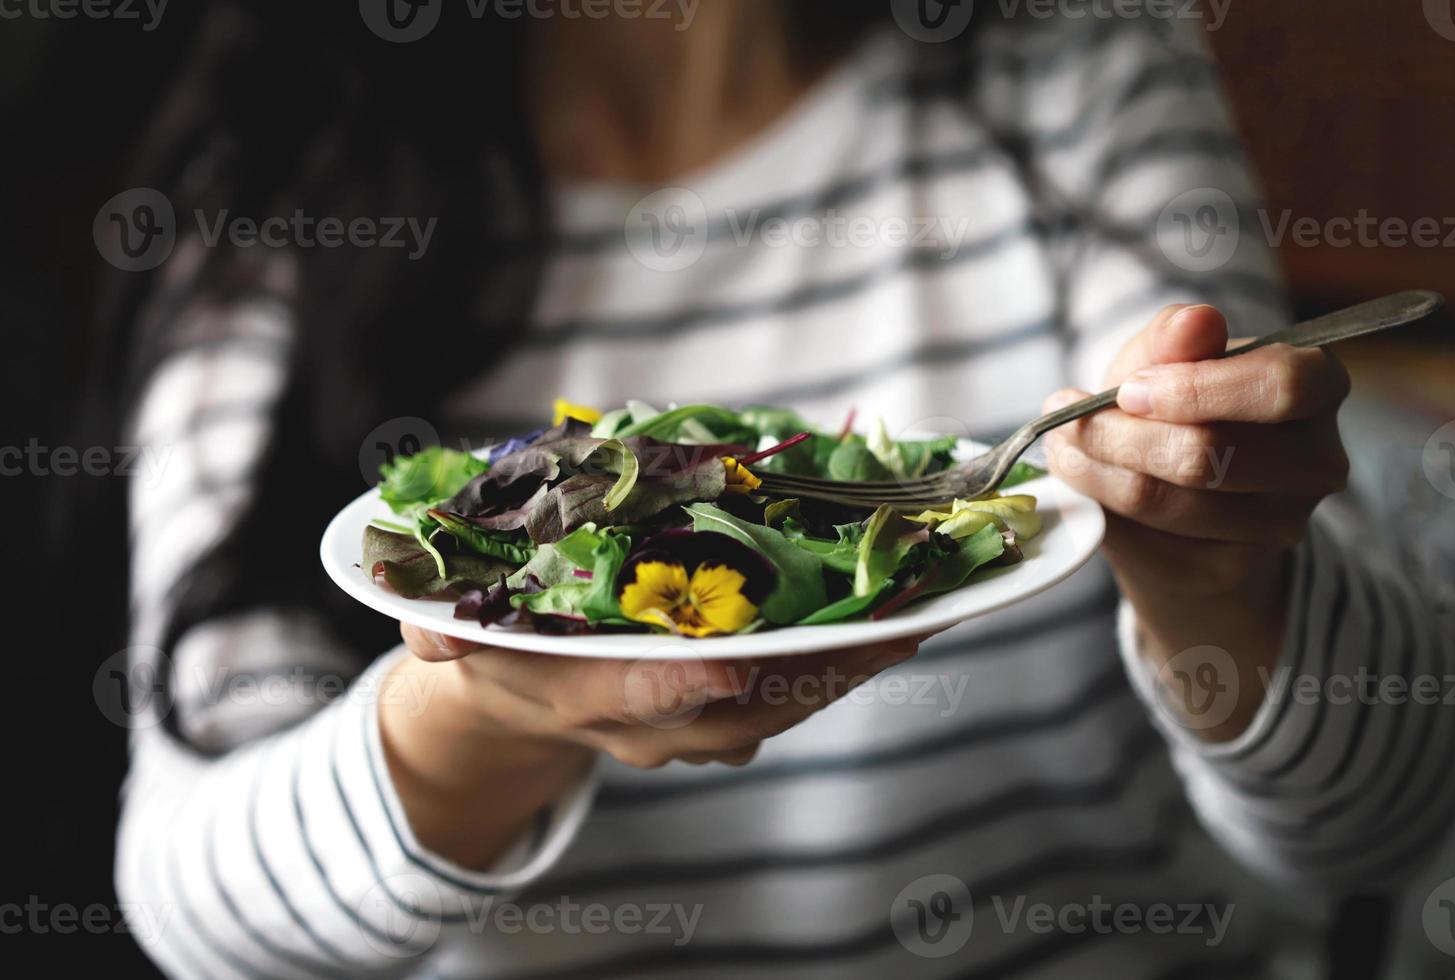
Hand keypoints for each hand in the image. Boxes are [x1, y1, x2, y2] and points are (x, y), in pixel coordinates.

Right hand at [380, 625, 918, 864]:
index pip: (634, 698)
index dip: (678, 686)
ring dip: (851, 667)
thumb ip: (438, 629)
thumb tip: (428, 624)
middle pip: (743, 707)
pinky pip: (802, 693)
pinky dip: (850, 662)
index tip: (726, 665)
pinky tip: (902, 618)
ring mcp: (700, 725)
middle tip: (880, 626)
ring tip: (918, 614)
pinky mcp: (737, 711)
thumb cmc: (503, 652)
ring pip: (787, 704)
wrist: (532, 703)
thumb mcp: (458, 639)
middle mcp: (654, 725)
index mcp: (586, 698)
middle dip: (812, 672)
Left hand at [1042, 304, 1349, 736]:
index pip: (1281, 387)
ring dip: (1095, 466)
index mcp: (1319, 387)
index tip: (1128, 389)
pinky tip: (1078, 474)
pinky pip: (1148, 537)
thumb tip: (1195, 321)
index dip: (1196, 389)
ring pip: (1171, 500)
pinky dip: (1098, 500)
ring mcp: (1282, 524)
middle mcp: (1318, 461)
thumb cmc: (1178, 410)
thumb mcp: (1167, 360)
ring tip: (1061, 440)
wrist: (1183, 505)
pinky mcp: (1230, 568)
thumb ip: (1175, 338)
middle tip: (1067, 413)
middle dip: (1121, 433)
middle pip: (1212, 453)